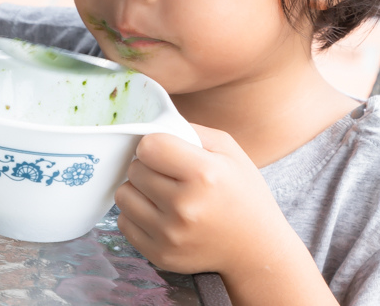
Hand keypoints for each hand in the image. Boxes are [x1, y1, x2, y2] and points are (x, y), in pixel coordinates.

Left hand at [114, 124, 288, 277]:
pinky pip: (124, 223)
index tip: (166, 150)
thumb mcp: (227, 149)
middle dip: (147, 165)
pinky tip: (158, 213)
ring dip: (138, 189)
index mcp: (203, 174)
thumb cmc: (242, 192)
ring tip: (160, 191)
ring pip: (124, 196)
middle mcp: (184, 206)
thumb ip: (189, 130)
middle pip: (135, 169)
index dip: (155, 143)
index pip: (149, 146)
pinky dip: (137, 214)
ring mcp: (170, 235)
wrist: (255, 247)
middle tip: (167, 172)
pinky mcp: (160, 255)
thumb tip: (155, 125)